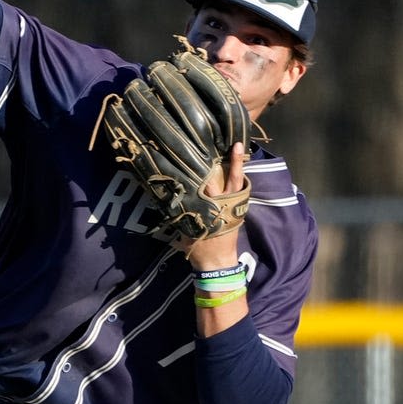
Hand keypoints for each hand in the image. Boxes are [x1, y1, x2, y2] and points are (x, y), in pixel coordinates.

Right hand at [183, 142, 245, 269]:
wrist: (218, 263)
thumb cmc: (199, 249)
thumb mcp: (184, 232)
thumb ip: (177, 215)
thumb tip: (161, 201)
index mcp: (210, 208)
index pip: (206, 184)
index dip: (203, 169)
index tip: (197, 154)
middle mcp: (224, 204)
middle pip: (223, 178)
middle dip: (221, 160)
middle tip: (221, 140)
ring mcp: (234, 206)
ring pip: (237, 180)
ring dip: (237, 163)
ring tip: (237, 145)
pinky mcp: (239, 208)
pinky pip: (240, 188)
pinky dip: (240, 175)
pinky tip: (239, 162)